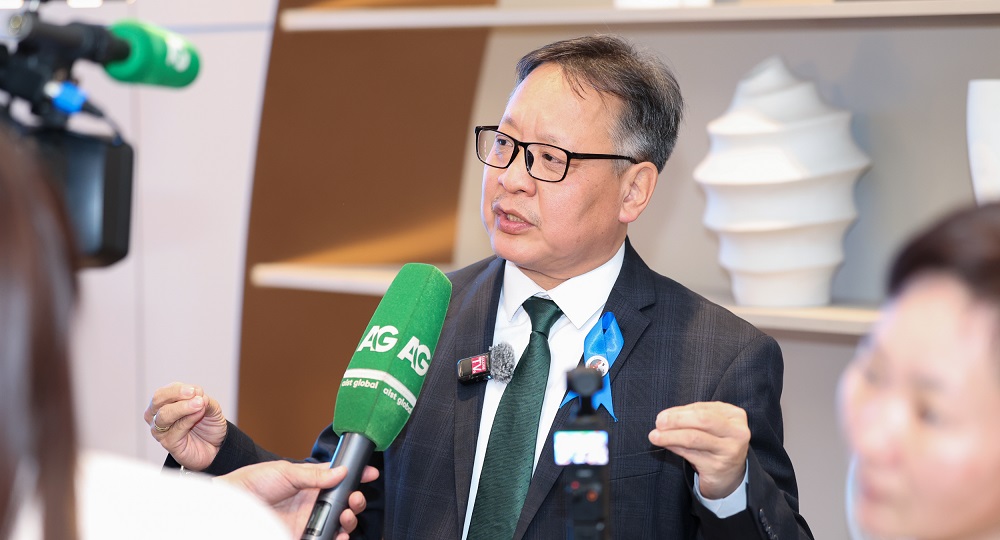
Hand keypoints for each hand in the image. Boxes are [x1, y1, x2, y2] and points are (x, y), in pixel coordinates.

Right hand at [143, 382, 227, 470]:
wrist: (216, 447)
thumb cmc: (208, 425)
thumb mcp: (211, 407)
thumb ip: (205, 400)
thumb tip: (198, 395)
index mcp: (165, 404)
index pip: (164, 392)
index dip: (179, 389)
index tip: (196, 390)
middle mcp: (158, 416)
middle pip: (158, 400)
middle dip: (176, 394)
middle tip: (194, 394)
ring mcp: (160, 431)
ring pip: (164, 415)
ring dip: (182, 407)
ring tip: (199, 404)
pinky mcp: (168, 443)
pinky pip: (176, 429)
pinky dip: (188, 419)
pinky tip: (199, 415)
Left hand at [219, 461, 378, 539]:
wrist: (234, 503)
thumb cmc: (254, 483)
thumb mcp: (286, 471)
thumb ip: (315, 475)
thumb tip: (341, 472)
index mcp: (311, 482)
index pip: (339, 478)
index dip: (356, 475)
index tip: (370, 473)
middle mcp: (312, 501)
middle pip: (344, 502)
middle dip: (357, 500)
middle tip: (356, 498)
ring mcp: (308, 520)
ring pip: (339, 522)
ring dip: (350, 519)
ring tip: (347, 514)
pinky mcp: (302, 535)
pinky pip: (326, 538)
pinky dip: (338, 537)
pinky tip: (340, 533)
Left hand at [648, 401, 749, 498]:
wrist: (730, 475)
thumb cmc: (716, 444)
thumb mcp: (710, 427)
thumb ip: (691, 417)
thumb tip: (665, 417)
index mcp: (735, 415)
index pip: (703, 409)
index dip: (680, 411)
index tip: (663, 415)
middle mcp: (737, 432)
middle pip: (701, 420)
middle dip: (676, 420)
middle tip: (658, 422)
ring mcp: (729, 450)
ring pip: (693, 438)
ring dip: (670, 436)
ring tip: (655, 436)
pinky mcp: (718, 466)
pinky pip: (690, 454)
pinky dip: (675, 448)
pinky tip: (666, 445)